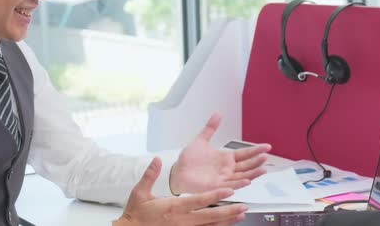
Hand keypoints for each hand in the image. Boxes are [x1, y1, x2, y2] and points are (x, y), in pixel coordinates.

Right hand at [114, 157, 247, 225]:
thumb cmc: (135, 215)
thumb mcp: (139, 192)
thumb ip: (150, 175)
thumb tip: (157, 159)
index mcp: (173, 207)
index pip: (199, 200)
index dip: (215, 195)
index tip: (229, 190)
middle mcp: (182, 220)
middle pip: (210, 216)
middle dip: (228, 211)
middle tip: (243, 206)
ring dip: (226, 221)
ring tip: (240, 216)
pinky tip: (225, 225)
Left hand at [170, 113, 271, 194]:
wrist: (177, 171)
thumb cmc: (188, 160)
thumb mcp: (201, 140)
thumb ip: (210, 128)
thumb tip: (217, 114)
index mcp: (225, 158)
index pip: (245, 153)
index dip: (256, 150)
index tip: (267, 146)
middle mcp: (227, 169)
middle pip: (247, 165)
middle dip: (257, 161)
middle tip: (266, 155)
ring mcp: (223, 178)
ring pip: (243, 176)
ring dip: (253, 173)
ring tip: (263, 169)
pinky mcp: (216, 186)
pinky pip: (230, 185)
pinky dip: (239, 183)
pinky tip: (247, 180)